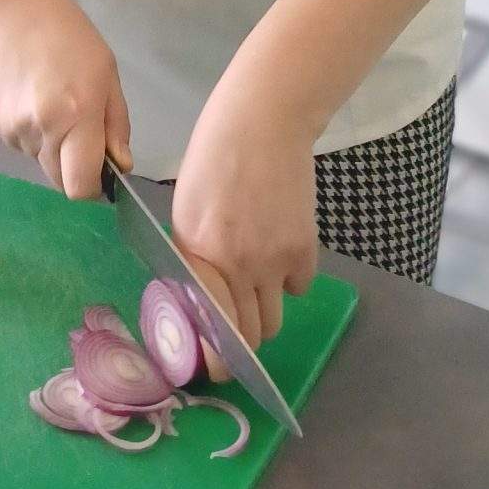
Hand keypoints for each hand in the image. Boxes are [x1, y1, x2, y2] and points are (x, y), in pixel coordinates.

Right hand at [0, 0, 131, 199]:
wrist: (13, 13)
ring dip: (52, 147)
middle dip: (74, 165)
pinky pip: (22, 146)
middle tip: (79, 129)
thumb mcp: (108, 75)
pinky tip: (32, 100)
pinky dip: (32, 134)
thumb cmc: (70, 38)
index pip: (80, 185)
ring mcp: (13, 131)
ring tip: (52, 104)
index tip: (100, 169)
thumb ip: (116, 125)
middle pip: (59, 180)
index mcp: (76, 118)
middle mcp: (42, 131)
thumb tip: (120, 166)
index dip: (93, 186)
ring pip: (40, 161)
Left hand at [170, 92, 318, 358]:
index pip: (210, 330)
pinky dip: (290, 281)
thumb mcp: (184, 211)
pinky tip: (278, 255)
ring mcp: (274, 260)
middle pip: (249, 336)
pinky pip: (299, 286)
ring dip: (264, 316)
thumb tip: (196, 300)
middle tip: (234, 336)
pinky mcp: (305, 248)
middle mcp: (236, 266)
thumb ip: (192, 258)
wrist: (263, 122)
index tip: (214, 367)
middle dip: (241, 345)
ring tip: (255, 294)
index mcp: (197, 256)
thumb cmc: (213, 159)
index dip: (214, 359)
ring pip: (275, 320)